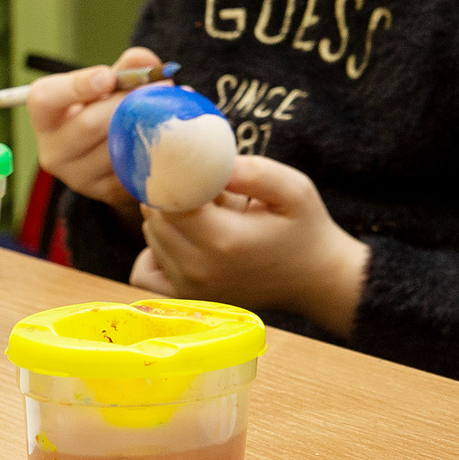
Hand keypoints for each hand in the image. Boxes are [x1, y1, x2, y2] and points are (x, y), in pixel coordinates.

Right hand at [27, 48, 161, 211]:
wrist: (109, 151)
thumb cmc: (104, 106)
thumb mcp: (108, 83)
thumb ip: (126, 68)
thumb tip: (146, 63)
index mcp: (45, 116)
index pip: (46, 100)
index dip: (77, 86)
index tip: (108, 77)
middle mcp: (53, 151)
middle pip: (88, 125)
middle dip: (127, 102)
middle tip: (160, 84)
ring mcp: (77, 177)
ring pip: (116, 148)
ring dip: (147, 125)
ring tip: (169, 106)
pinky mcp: (105, 192)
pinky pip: (134, 168)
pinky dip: (156, 148)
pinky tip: (170, 134)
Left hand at [132, 156, 370, 337]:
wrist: (315, 280)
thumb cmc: (306, 230)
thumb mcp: (294, 189)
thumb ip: (254, 171)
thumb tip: (211, 161)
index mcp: (224, 240)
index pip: (168, 201)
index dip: (173, 177)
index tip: (191, 163)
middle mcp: (199, 269)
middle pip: (155, 218)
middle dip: (173, 195)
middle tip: (209, 190)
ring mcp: (190, 289)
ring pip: (151, 237)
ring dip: (169, 219)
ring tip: (210, 216)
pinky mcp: (186, 299)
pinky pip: (143, 271)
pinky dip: (154, 252)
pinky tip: (185, 241)